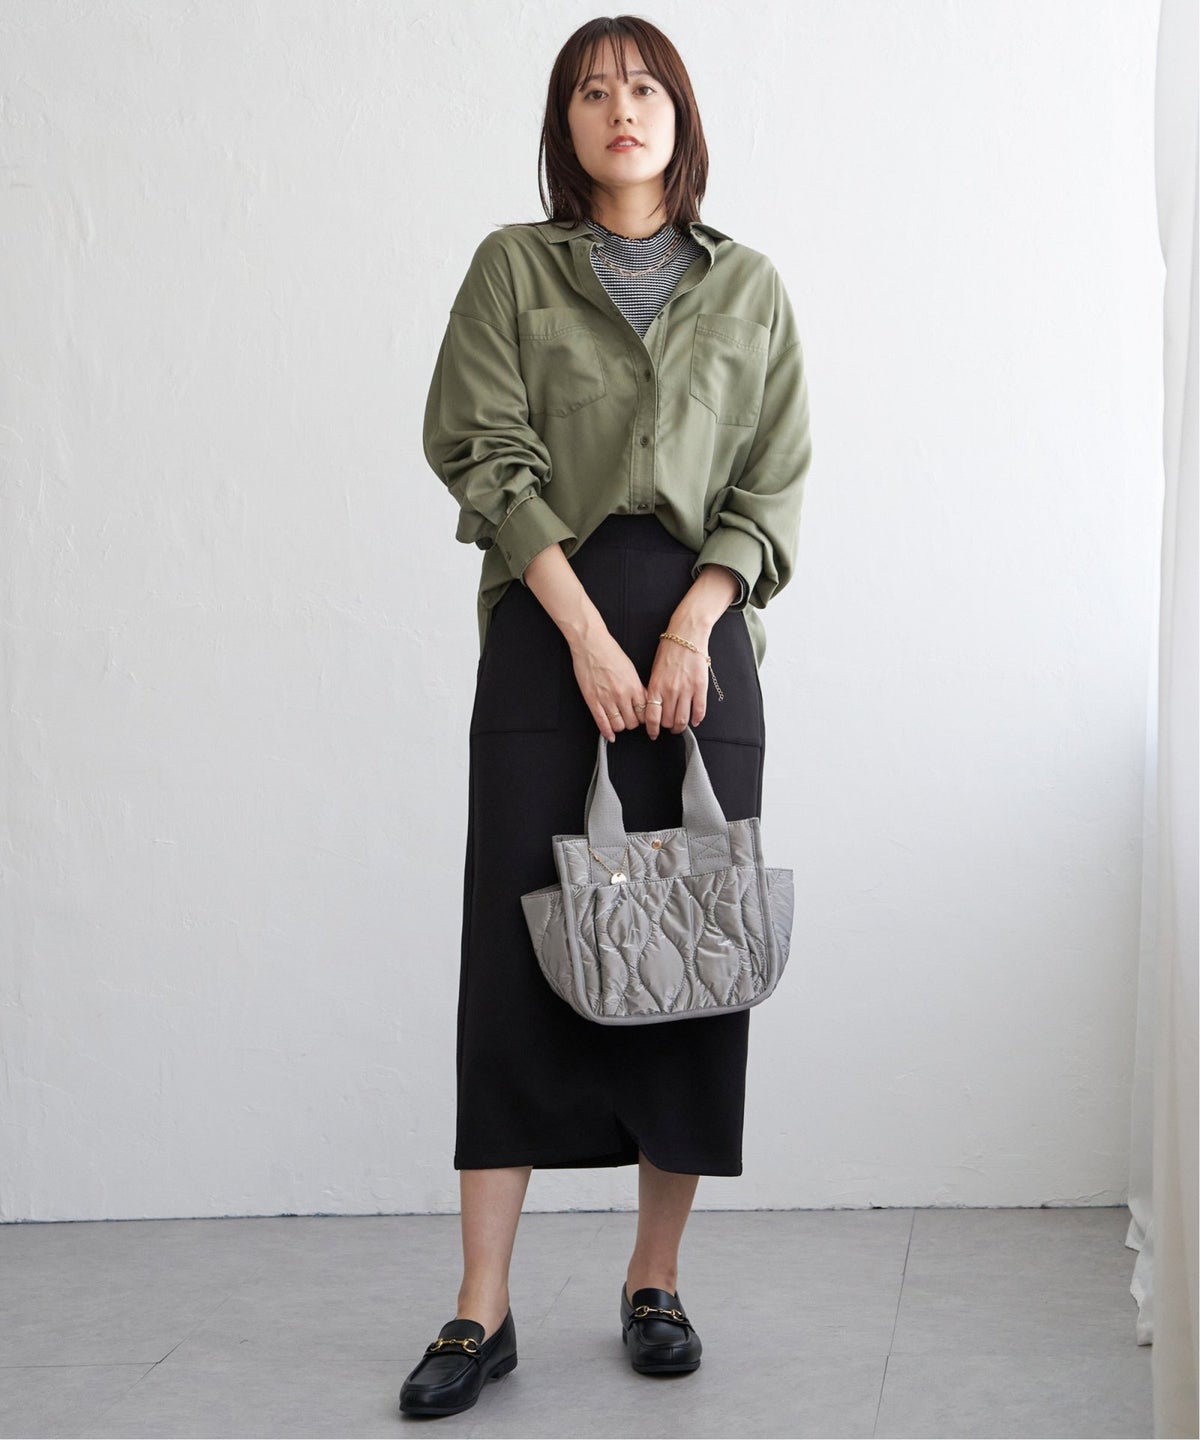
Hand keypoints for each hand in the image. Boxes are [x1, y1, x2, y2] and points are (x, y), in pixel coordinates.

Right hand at [568, 629, 649, 742]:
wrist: (591, 644)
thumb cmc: (610, 652)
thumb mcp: (631, 669)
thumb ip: (637, 687)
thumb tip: (643, 701)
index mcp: (634, 686)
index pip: (645, 713)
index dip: (644, 717)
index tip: (641, 716)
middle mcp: (622, 695)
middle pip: (633, 722)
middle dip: (632, 722)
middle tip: (630, 718)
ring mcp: (606, 699)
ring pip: (619, 725)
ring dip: (620, 726)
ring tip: (619, 721)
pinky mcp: (592, 701)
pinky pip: (602, 723)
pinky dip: (607, 732)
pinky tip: (609, 735)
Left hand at [642, 624, 713, 739]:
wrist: (686, 635)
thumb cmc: (669, 650)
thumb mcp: (655, 670)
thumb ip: (655, 689)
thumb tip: (655, 707)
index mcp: (655, 686)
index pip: (651, 716)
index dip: (652, 729)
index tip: (653, 734)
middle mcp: (670, 690)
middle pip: (668, 721)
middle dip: (667, 728)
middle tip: (669, 727)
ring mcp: (686, 690)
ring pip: (683, 719)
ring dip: (681, 727)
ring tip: (680, 726)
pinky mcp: (700, 687)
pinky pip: (699, 710)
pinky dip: (697, 719)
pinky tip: (695, 721)